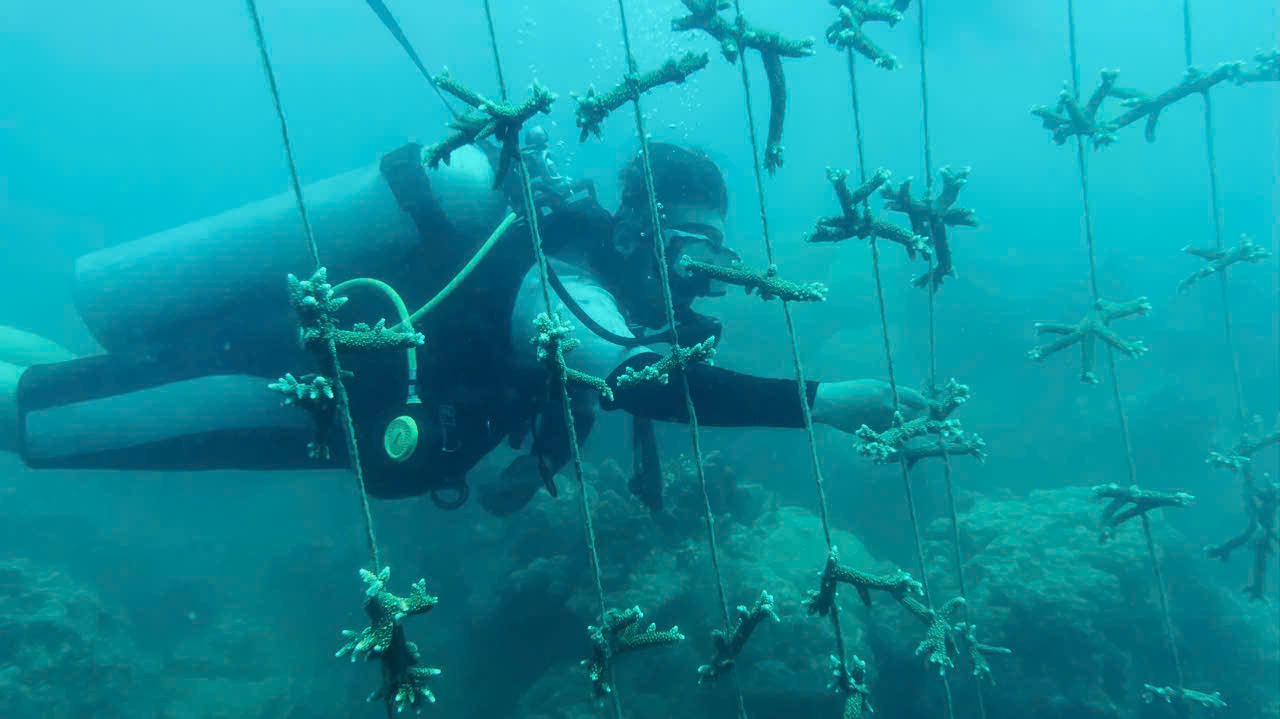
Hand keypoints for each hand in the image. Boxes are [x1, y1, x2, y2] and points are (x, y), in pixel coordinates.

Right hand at [812, 379, 928, 434]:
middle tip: (917, 419)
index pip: (917, 400)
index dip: (924, 405)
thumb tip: (910, 402)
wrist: (830, 403)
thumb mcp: (874, 386)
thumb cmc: (852, 391)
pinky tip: (880, 426)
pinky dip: (889, 431)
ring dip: (902, 426)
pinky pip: (889, 433)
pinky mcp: (874, 432)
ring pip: (901, 427)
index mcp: (889, 391)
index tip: (926, 407)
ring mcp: (881, 421)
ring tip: (894, 422)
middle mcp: (888, 407)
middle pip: (913, 416)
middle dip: (916, 418)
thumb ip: (892, 394)